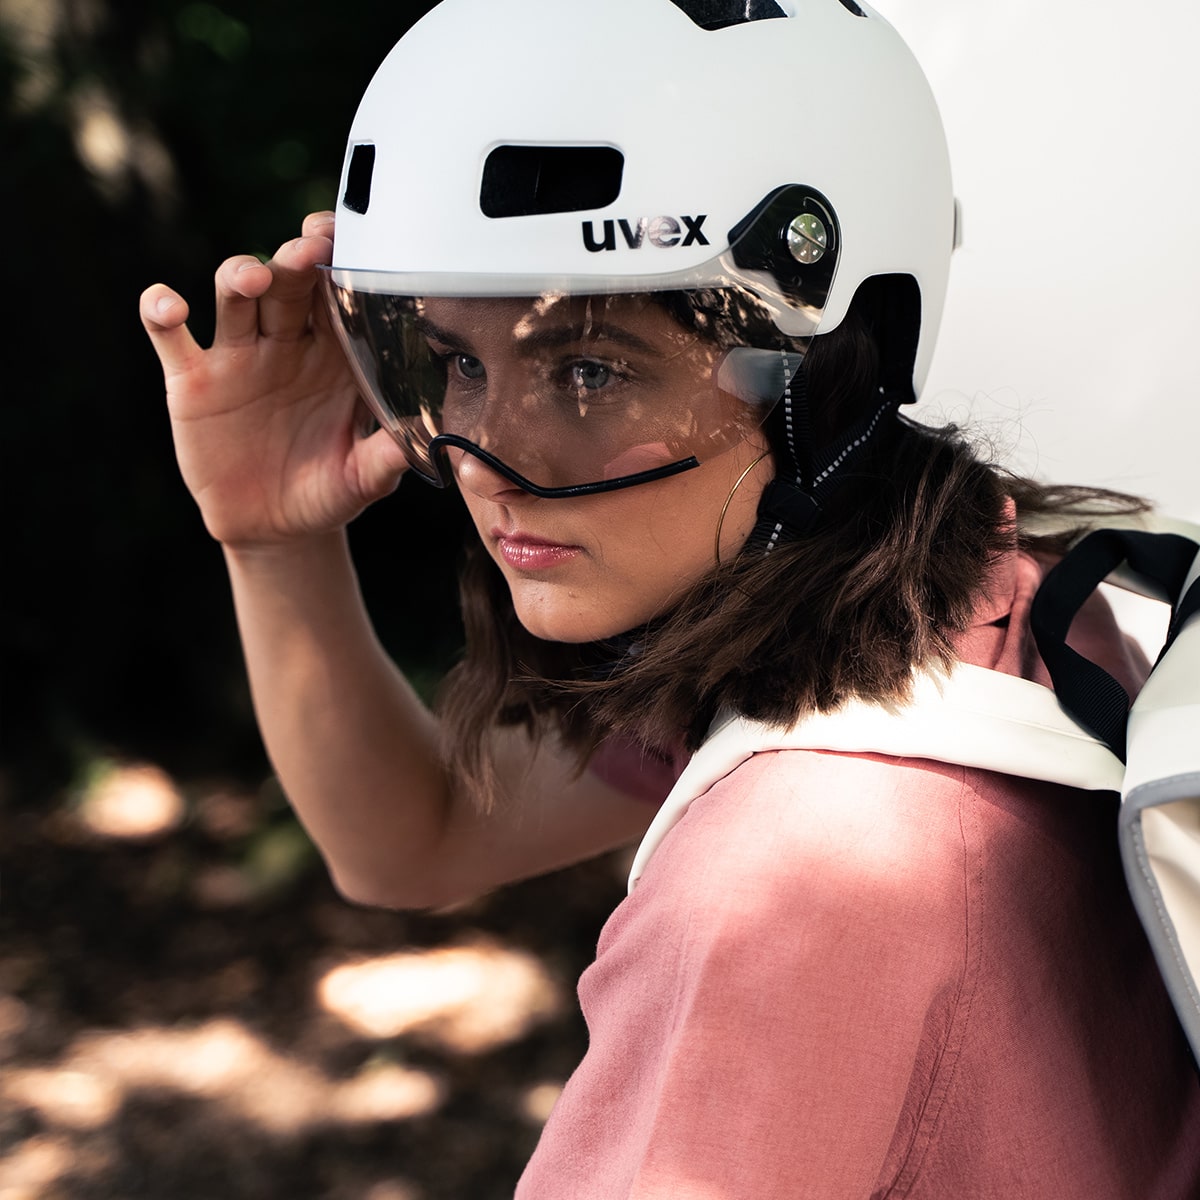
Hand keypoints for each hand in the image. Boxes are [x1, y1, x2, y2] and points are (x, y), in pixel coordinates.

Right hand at [140, 212, 408, 547]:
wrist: (275, 527)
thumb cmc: (328, 491)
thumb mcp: (363, 478)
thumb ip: (387, 457)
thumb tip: (427, 443)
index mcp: (334, 354)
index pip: (337, 294)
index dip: (342, 263)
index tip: (352, 244)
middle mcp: (286, 343)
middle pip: (288, 281)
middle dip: (297, 258)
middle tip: (311, 248)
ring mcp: (237, 355)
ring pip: (234, 295)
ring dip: (240, 275)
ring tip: (254, 278)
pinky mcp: (192, 379)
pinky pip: (170, 335)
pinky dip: (160, 310)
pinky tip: (171, 306)